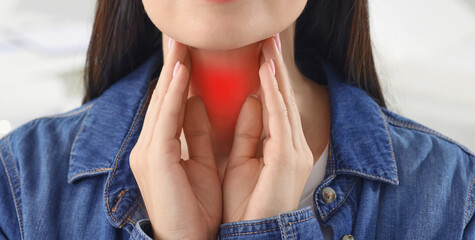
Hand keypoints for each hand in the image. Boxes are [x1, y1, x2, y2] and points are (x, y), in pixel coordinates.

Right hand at [129, 39, 221, 238]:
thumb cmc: (197, 208)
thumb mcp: (201, 162)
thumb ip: (198, 131)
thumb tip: (198, 101)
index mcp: (160, 148)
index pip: (169, 105)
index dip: (178, 78)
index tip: (187, 53)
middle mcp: (148, 146)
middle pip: (162, 99)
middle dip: (172, 68)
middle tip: (179, 39)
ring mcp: (147, 152)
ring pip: (161, 104)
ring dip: (172, 73)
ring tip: (180, 46)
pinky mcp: (154, 159)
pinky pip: (165, 120)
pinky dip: (173, 95)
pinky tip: (181, 73)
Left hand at [222, 35, 313, 221]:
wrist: (252, 236)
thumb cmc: (246, 205)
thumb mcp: (243, 160)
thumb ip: (248, 131)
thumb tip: (251, 100)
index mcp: (284, 149)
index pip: (277, 107)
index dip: (270, 80)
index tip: (261, 56)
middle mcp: (294, 147)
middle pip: (285, 100)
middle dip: (275, 69)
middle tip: (268, 41)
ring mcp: (295, 153)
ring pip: (285, 104)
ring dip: (275, 74)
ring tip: (267, 47)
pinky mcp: (288, 159)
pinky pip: (279, 119)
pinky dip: (273, 94)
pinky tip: (265, 73)